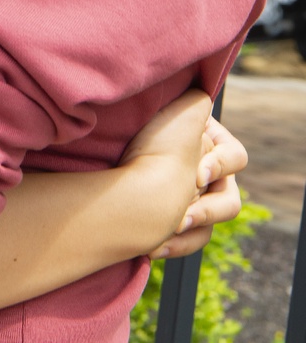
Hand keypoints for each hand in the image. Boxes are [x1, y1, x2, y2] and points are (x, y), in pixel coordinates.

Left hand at [117, 90, 246, 260]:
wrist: (106, 160)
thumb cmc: (146, 132)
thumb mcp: (173, 108)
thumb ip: (196, 100)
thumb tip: (205, 93)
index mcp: (211, 144)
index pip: (235, 157)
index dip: (219, 165)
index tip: (196, 174)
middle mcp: (209, 174)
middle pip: (230, 201)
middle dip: (207, 211)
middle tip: (182, 216)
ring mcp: (196, 199)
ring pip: (212, 226)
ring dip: (192, 232)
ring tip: (167, 233)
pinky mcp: (180, 222)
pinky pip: (192, 241)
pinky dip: (176, 245)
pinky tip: (154, 249)